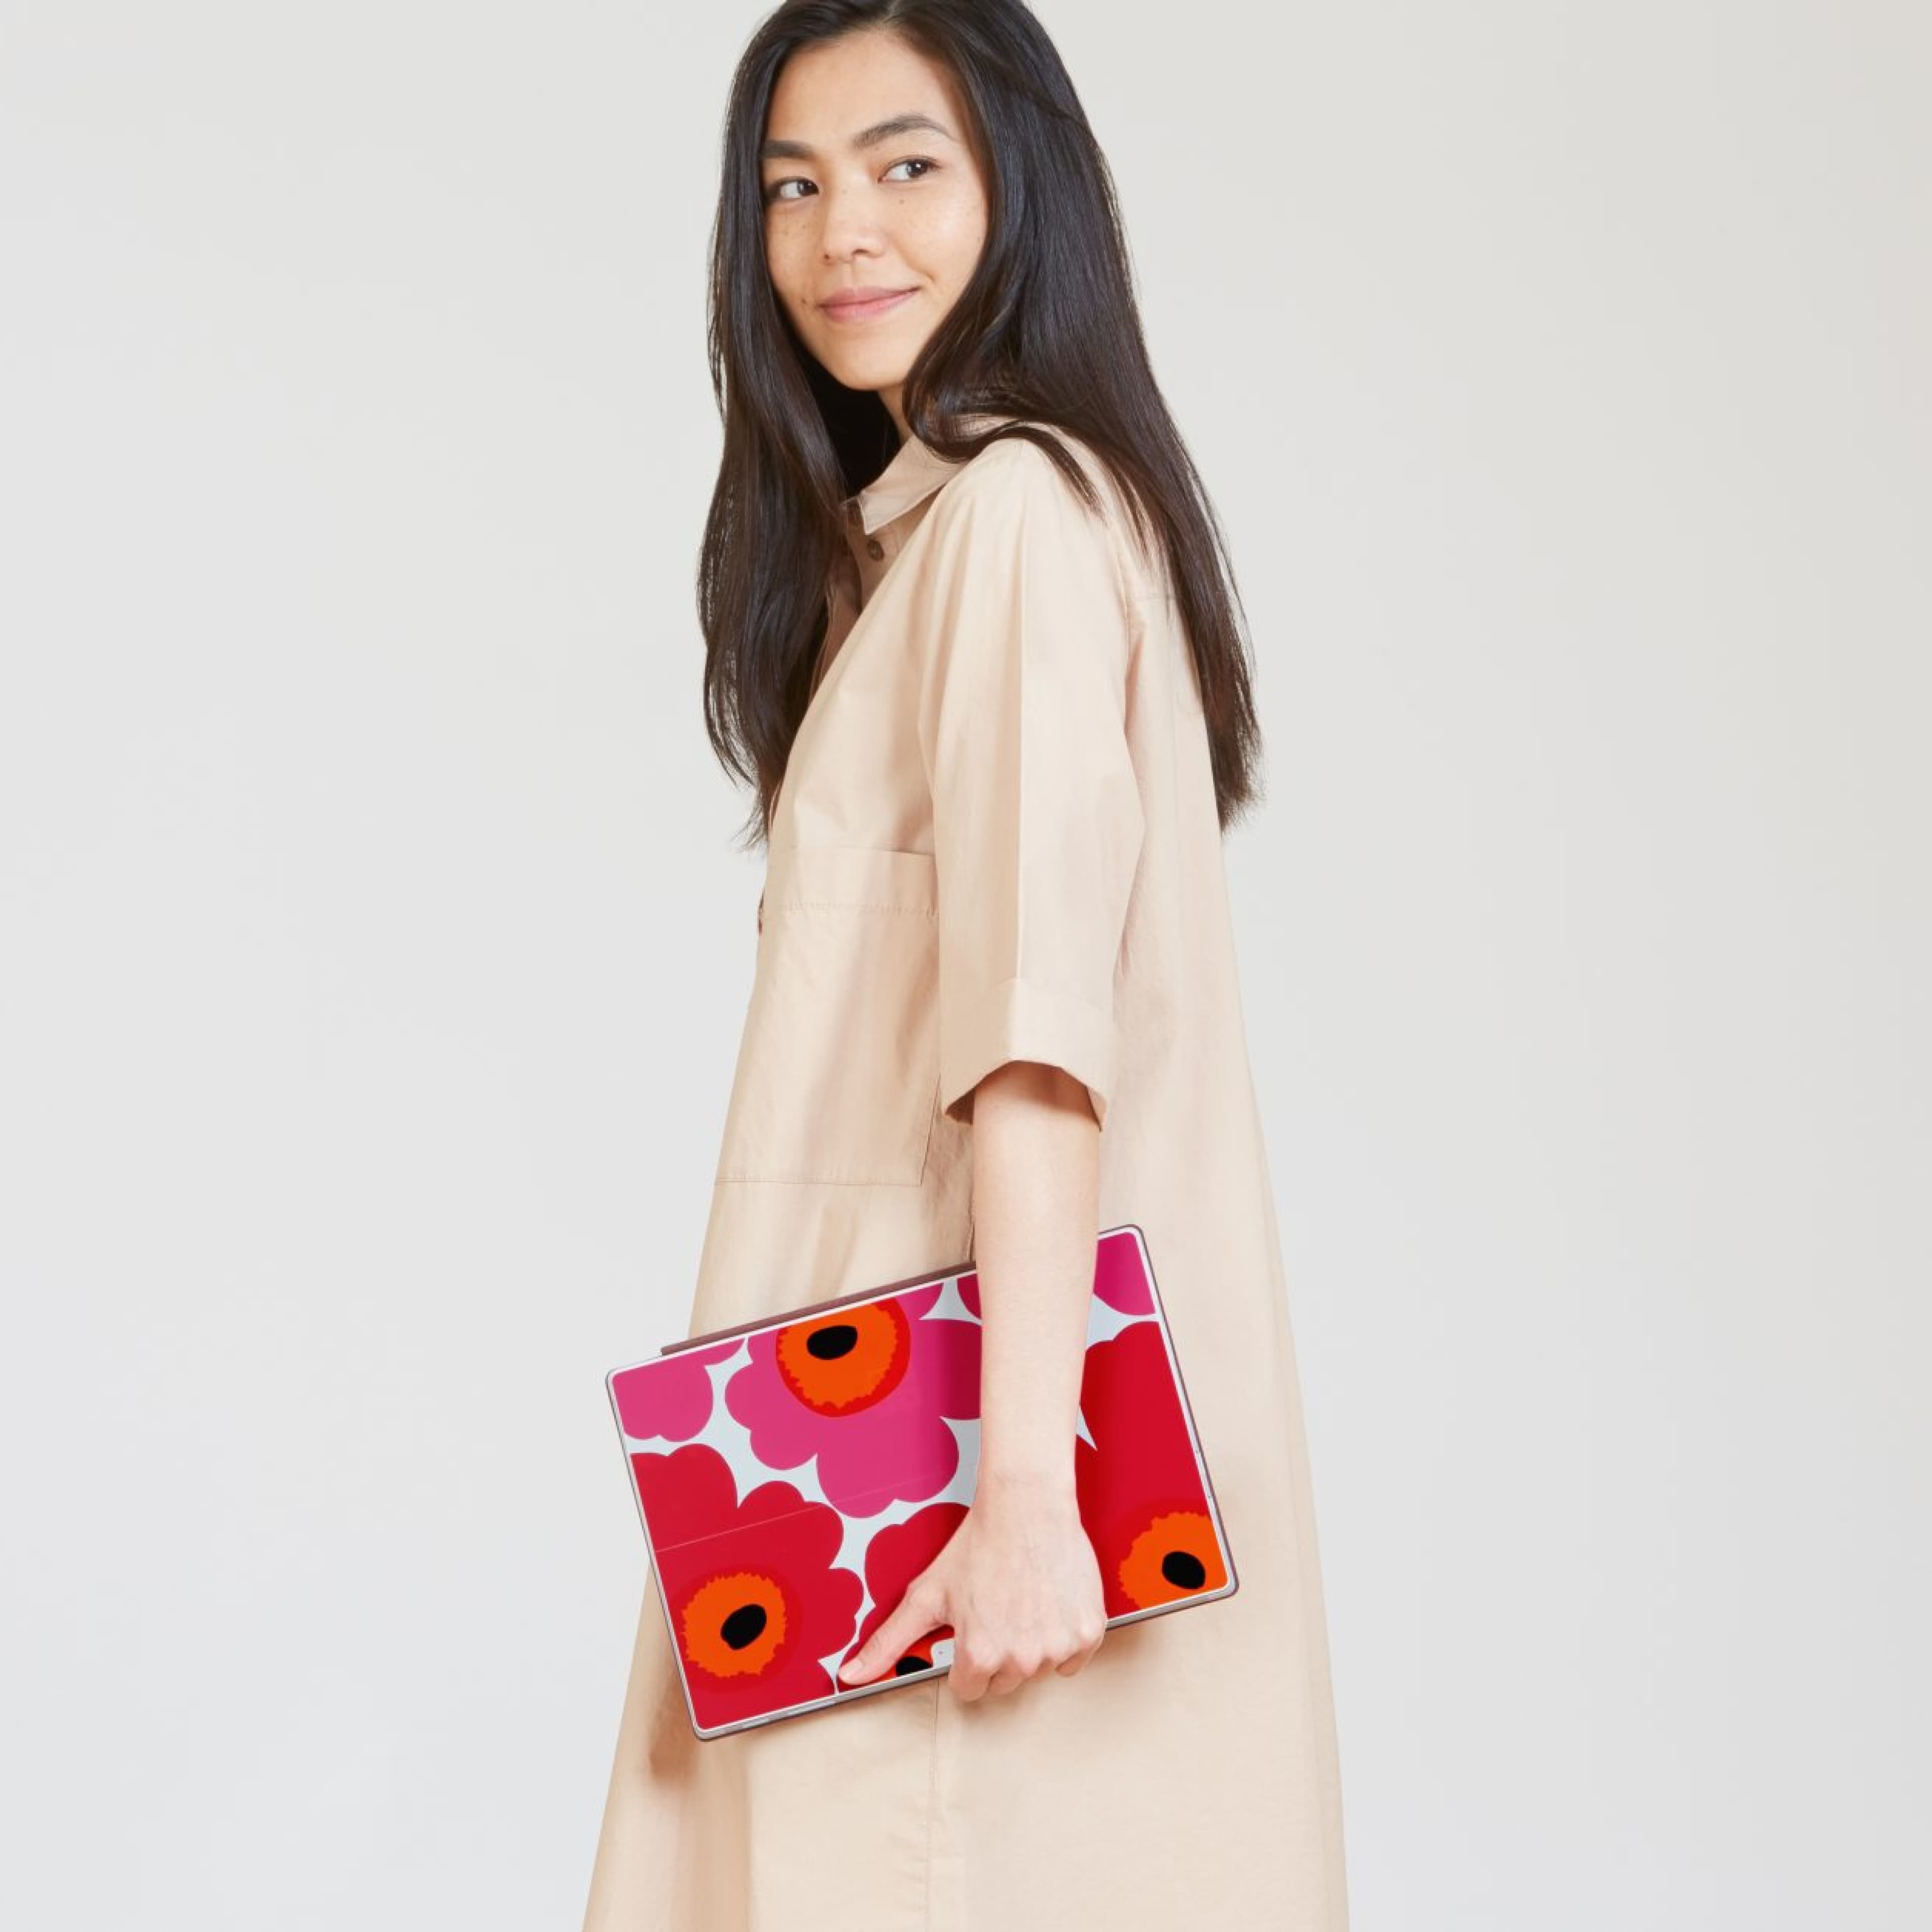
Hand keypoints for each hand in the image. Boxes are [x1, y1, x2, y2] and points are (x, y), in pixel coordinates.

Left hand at [837, 1472, 1106, 1700]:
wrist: (1027, 1503)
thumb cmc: (978, 1544)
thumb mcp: (926, 1594)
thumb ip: (887, 1643)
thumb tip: (848, 1677)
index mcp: (979, 1654)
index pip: (969, 1687)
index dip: (966, 1656)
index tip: (973, 1626)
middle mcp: (1020, 1659)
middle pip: (1005, 1680)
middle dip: (999, 1650)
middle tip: (998, 1607)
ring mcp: (1057, 1646)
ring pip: (1039, 1669)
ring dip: (1032, 1643)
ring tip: (1023, 1600)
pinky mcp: (1088, 1632)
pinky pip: (1073, 1658)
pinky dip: (1064, 1636)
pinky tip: (1049, 1602)